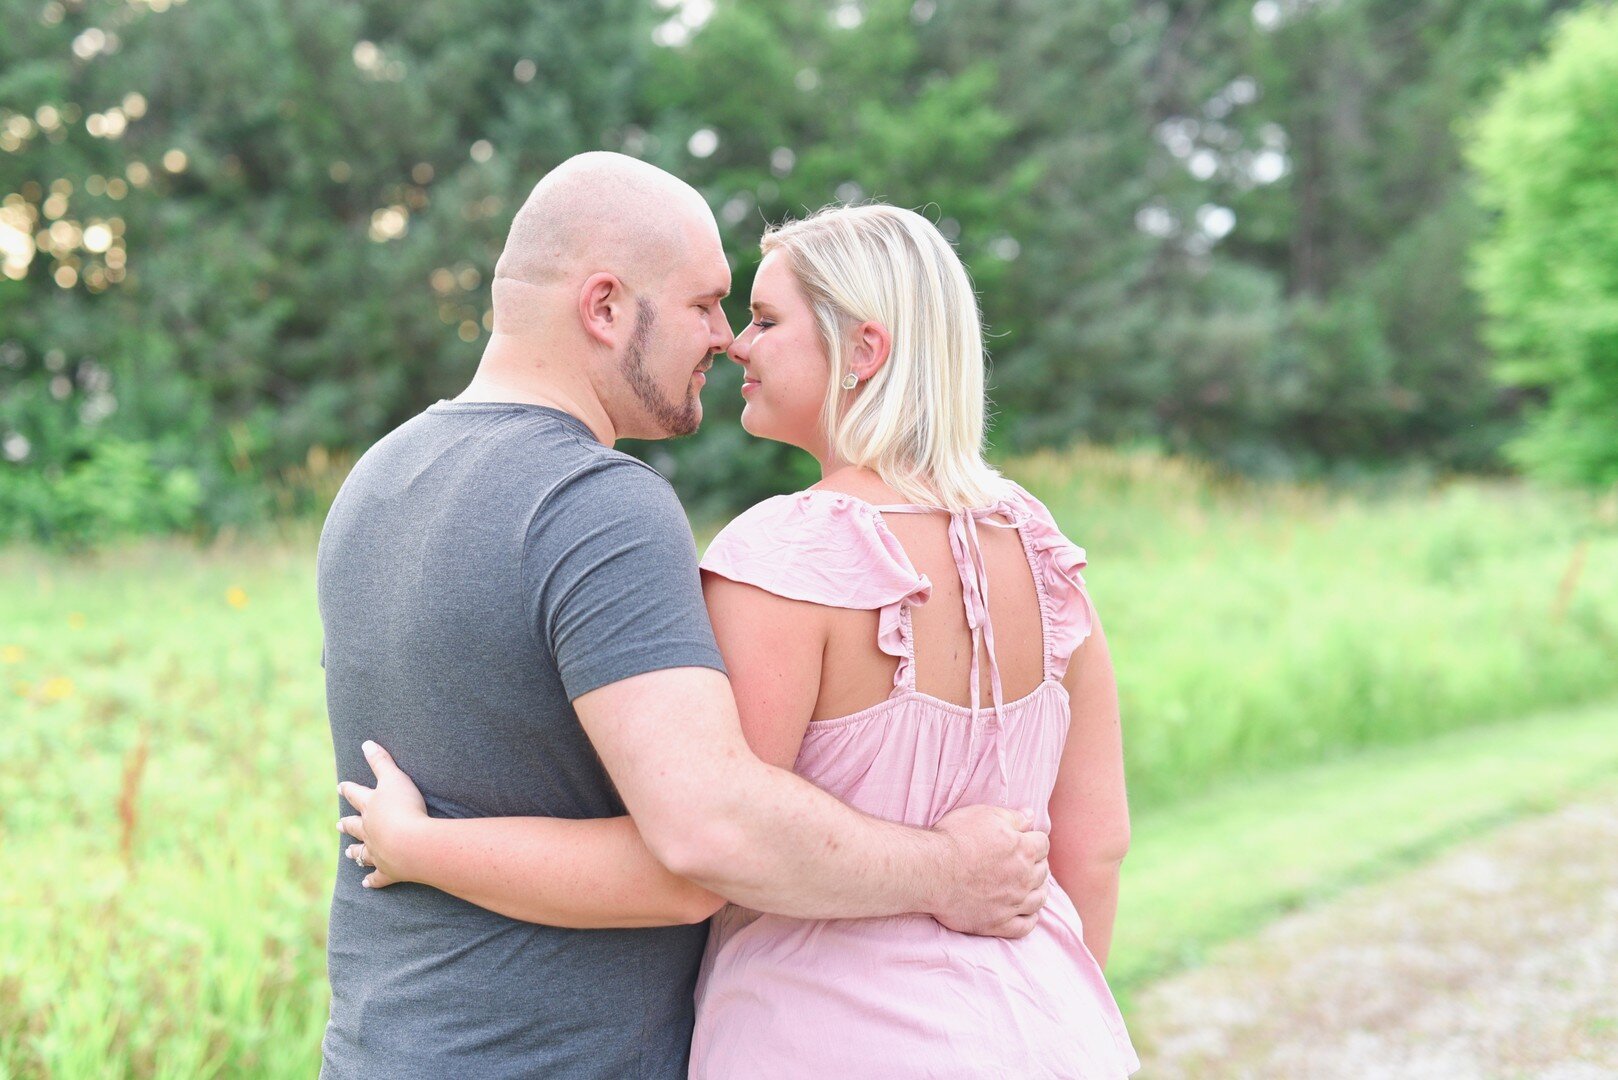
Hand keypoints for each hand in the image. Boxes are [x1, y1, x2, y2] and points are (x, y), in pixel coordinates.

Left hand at [337, 740, 429, 888]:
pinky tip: (366, 883)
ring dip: (355, 852)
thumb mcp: (395, 778)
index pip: (356, 795)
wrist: (413, 843)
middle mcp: (369, 830)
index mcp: (371, 807)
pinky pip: (377, 877)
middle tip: (339, 824)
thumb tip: (366, 742)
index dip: (349, 789)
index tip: (340, 786)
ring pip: (362, 852)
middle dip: (348, 824)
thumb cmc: (405, 807)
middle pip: (355, 826)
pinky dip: (372, 880)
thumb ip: (381, 761)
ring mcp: (377, 852)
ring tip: (348, 854)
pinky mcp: (389, 871)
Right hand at [927, 805, 1049, 938]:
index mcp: (1024, 850)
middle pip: (1043, 871)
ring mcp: (1012, 903)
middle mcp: (1023, 878)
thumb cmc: (955, 839)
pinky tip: (1026, 913)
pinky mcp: (997, 923)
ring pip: (1038, 899)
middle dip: (1037, 864)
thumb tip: (1030, 816)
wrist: (931, 871)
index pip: (1043, 844)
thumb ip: (1012, 817)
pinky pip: (1024, 927)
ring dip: (1038, 891)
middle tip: (1025, 861)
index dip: (1035, 839)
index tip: (1026, 839)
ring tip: (1029, 886)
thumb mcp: (984, 815)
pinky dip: (1029, 920)